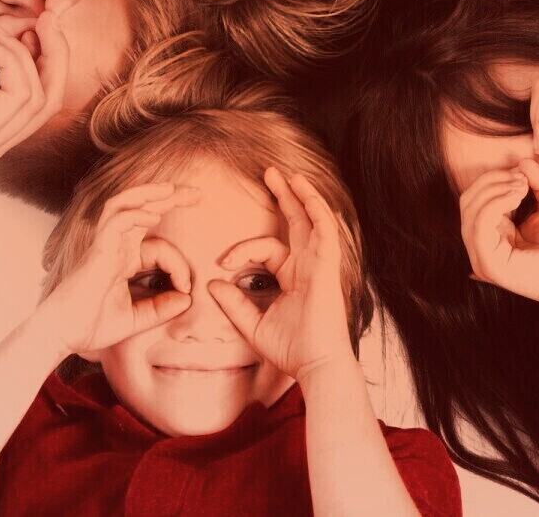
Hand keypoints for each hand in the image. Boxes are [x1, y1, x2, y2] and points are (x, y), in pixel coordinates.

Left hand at [0, 12, 68, 168]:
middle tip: (46, 18)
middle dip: (56, 54)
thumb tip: (40, 22)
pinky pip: (20, 95)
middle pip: (51, 101)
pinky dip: (10, 59)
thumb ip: (4, 39)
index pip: (45, 99)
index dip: (52, 58)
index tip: (42, 20)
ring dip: (21, 52)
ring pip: (39, 96)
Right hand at [39, 184, 201, 355]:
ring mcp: (104, 246)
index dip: (180, 265)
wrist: (61, 335)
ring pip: (123, 205)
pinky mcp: (97, 252)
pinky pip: (115, 223)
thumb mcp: (135, 319)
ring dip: (147, 193)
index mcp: (124, 259)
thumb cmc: (90, 325)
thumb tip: (188, 300)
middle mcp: (115, 247)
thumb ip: (161, 309)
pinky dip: (134, 215)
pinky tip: (153, 216)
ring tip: (172, 188)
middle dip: (169, 198)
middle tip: (197, 193)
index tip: (188, 289)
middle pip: (141, 209)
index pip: (160, 247)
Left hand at [209, 168, 354, 380]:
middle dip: (284, 197)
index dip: (241, 250)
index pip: (267, 248)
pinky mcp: (328, 266)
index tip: (221, 263)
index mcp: (294, 277)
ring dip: (301, 194)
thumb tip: (211, 282)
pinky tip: (304, 190)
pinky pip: (325, 229)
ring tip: (287, 173)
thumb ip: (233, 304)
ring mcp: (320, 264)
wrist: (316, 365)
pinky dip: (316, 208)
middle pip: (297, 222)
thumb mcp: (253, 325)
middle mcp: (309, 266)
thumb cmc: (291, 350)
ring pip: (313, 219)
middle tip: (269, 173)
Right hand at [460, 160, 538, 304]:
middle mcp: (482, 245)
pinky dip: (494, 204)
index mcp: (492, 233)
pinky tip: (517, 197)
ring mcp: (482, 256)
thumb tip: (523, 161)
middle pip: (468, 200)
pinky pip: (478, 225)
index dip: (495, 178)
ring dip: (495, 190)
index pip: (476, 198)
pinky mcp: (488, 264)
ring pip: (469, 210)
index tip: (523, 173)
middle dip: (492, 180)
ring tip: (522, 187)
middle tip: (522, 178)